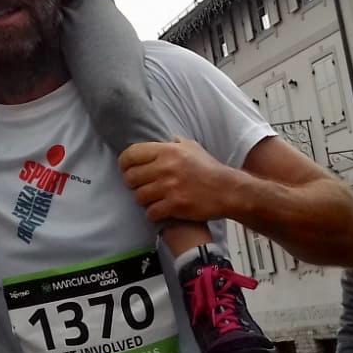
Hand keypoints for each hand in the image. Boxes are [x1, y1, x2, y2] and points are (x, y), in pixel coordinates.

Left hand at [118, 137, 236, 223]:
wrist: (227, 190)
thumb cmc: (209, 169)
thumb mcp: (193, 148)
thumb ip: (175, 142)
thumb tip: (164, 138)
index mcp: (167, 150)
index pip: (131, 154)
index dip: (124, 163)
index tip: (126, 169)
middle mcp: (165, 167)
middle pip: (131, 178)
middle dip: (133, 184)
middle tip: (140, 186)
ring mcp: (169, 188)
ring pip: (139, 197)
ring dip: (143, 200)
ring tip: (152, 199)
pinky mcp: (174, 206)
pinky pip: (150, 213)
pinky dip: (153, 214)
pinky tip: (160, 211)